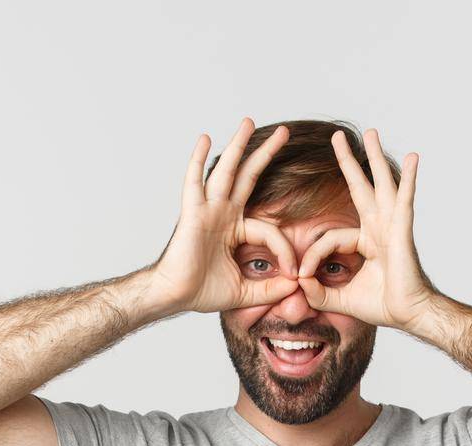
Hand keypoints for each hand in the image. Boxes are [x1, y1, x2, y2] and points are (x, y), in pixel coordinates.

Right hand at [143, 118, 301, 314]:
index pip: (270, 230)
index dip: (285, 251)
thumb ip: (271, 289)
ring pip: (226, 171)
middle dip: (266, 154)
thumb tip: (297, 286)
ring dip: (239, 146)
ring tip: (249, 122)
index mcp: (234, 230)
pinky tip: (205, 139)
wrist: (175, 296)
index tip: (294, 274)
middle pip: (248, 177)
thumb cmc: (201, 292)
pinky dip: (198, 160)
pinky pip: (194, 182)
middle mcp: (222, 214)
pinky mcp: (192, 213)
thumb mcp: (246, 293)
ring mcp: (207, 210)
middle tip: (284, 132)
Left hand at [296, 128, 437, 331]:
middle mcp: (379, 228)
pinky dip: (409, 178)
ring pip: (381, 184)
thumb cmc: (383, 306)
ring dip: (375, 157)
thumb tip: (299, 283)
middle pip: (361, 187)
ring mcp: (392, 226)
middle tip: (337, 138)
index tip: (302, 276)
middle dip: (348, 162)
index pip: (330, 237)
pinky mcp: (402, 230)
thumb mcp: (341, 298)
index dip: (313, 255)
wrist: (409, 314)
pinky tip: (415, 158)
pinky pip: (404, 200)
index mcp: (366, 241)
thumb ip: (318, 292)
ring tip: (371, 133)